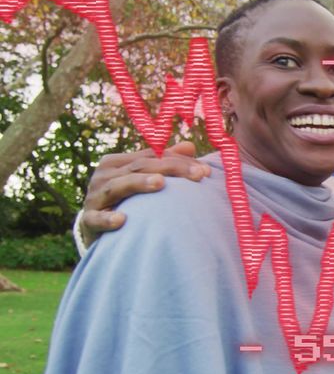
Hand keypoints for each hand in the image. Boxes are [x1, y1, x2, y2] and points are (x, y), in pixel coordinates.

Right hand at [82, 141, 209, 237]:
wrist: (93, 227)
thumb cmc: (124, 200)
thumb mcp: (141, 179)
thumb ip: (163, 163)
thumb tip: (190, 146)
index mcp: (117, 162)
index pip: (152, 156)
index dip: (180, 160)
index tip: (206, 170)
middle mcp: (104, 175)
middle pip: (140, 167)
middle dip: (171, 169)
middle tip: (199, 176)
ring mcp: (95, 197)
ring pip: (118, 186)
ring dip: (139, 184)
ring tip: (161, 183)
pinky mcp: (88, 220)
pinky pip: (96, 219)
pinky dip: (108, 219)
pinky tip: (122, 220)